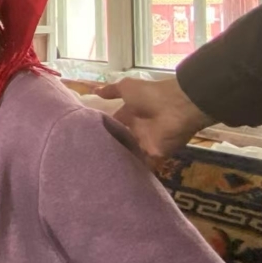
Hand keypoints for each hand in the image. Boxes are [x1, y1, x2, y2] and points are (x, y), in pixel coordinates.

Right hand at [96, 77, 212, 165]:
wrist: (175, 107)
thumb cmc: (150, 95)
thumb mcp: (127, 88)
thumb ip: (111, 91)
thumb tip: (94, 91)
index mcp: (130, 115)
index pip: (113, 124)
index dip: (102, 129)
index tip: (86, 137)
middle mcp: (136, 129)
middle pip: (120, 141)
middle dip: (108, 147)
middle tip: (88, 156)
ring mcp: (145, 143)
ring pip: (128, 153)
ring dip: (118, 159)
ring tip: (98, 167)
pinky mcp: (154, 155)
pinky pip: (142, 164)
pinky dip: (133, 169)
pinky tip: (116, 174)